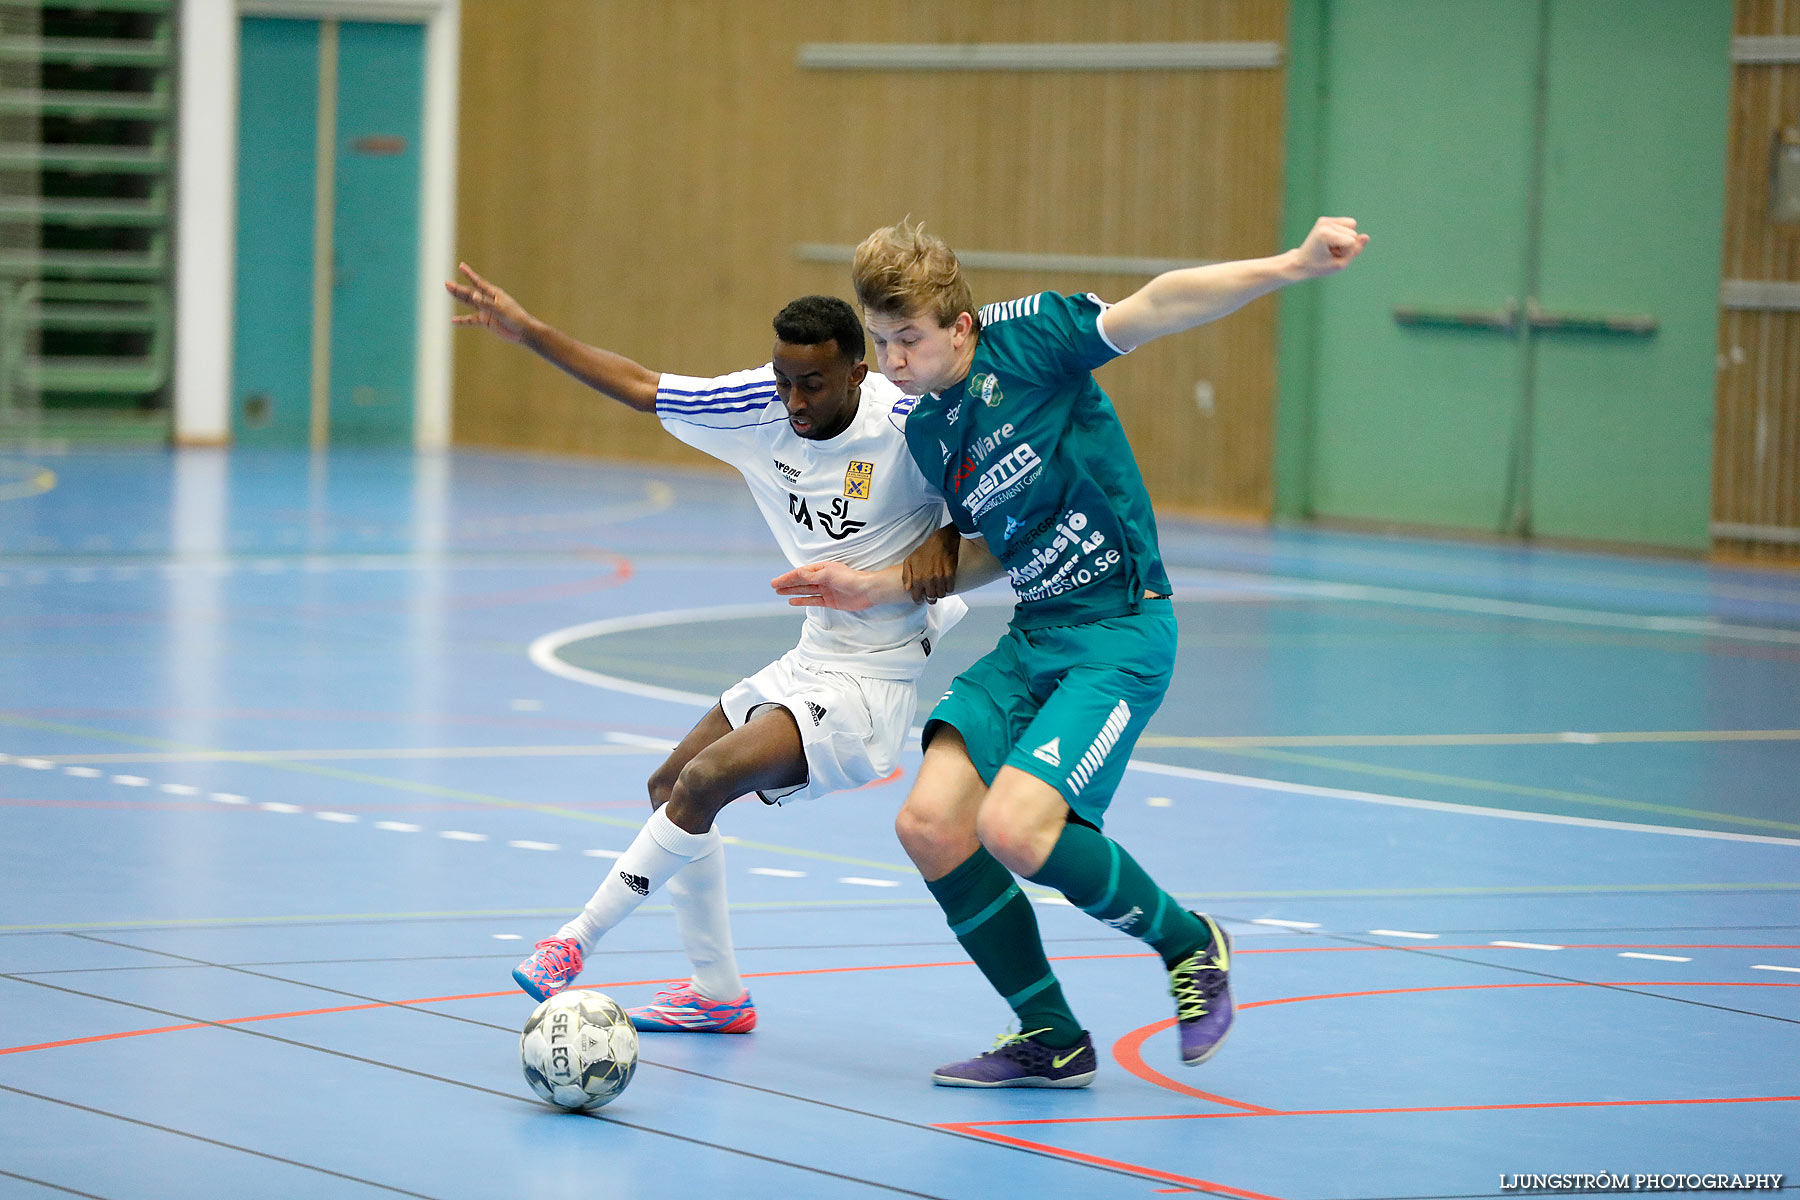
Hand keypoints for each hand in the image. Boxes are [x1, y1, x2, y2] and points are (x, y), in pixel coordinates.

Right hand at [446, 262, 531, 343]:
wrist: (523, 332)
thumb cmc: (515, 318)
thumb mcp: (500, 310)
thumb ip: (486, 303)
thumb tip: (473, 295)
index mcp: (494, 294)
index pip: (479, 283)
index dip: (469, 274)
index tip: (461, 266)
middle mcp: (489, 300)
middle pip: (470, 293)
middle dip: (459, 288)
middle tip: (447, 283)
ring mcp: (487, 311)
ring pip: (470, 303)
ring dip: (459, 298)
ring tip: (449, 291)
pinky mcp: (486, 321)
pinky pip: (471, 320)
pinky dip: (463, 320)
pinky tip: (453, 320)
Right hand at [771, 561, 894, 609]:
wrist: (867, 591)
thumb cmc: (850, 579)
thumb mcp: (829, 574)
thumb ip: (812, 576)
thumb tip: (798, 574)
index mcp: (822, 568)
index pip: (801, 573)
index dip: (787, 577)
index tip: (776, 581)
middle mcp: (822, 578)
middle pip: (801, 581)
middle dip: (787, 583)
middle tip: (773, 585)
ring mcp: (826, 590)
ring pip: (805, 590)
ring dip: (792, 591)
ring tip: (779, 592)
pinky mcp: (830, 601)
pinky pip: (812, 600)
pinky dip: (802, 600)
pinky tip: (792, 601)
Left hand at [901, 525, 959, 603]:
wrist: (941, 541)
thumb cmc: (925, 550)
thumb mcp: (909, 561)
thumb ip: (906, 576)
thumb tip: (907, 589)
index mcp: (918, 578)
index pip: (917, 597)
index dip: (919, 600)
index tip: (921, 599)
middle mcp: (929, 580)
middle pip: (931, 598)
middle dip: (930, 597)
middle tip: (931, 593)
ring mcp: (940, 578)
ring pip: (941, 595)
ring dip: (940, 593)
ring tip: (938, 587)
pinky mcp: (950, 575)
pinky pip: (950, 589)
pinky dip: (948, 588)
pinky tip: (945, 583)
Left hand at [1290, 217, 1368, 278]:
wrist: (1300, 263)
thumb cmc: (1319, 266)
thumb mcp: (1340, 264)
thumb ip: (1356, 251)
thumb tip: (1366, 236)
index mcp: (1325, 234)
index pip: (1351, 242)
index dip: (1345, 253)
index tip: (1330, 257)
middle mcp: (1325, 223)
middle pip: (1353, 234)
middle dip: (1345, 246)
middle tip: (1329, 253)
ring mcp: (1325, 220)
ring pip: (1352, 228)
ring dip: (1344, 240)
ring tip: (1330, 248)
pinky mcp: (1326, 219)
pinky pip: (1349, 224)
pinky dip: (1343, 234)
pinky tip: (1330, 242)